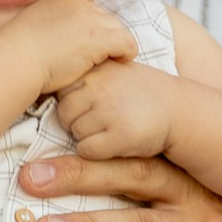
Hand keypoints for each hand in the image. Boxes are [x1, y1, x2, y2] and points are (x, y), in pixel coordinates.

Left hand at [19, 149, 221, 221]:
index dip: (90, 138)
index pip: (133, 147)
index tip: (44, 128)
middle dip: (75, 174)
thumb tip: (106, 165)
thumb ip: (167, 176)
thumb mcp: (212, 188)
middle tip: (26, 175)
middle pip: (127, 177)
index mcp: (188, 173)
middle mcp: (191, 199)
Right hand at [21, 0, 139, 100]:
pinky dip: (126, 53)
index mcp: (62, 1)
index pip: (89, 13)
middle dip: (106, 38)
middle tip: (102, 58)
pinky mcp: (100, 37)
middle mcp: (78, 5)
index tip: (87, 49)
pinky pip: (127, 43)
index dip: (91, 32)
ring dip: (116, 46)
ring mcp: (90, 20)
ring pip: (118, 30)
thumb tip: (51, 40)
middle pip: (106, 19)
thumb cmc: (16, 56)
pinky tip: (120, 63)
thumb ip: (47, 28)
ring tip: (112, 62)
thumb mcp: (31, 31)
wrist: (15, 61)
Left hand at [56, 58, 176, 162]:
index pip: (62, 91)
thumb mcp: (112, 72)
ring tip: (113, 129)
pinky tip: (116, 142)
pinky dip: (97, 152)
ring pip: (75, 132)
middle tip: (104, 121)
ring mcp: (108, 110)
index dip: (75, 103)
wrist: (179, 111)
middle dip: (78, 122)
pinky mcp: (119, 134)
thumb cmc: (140, 94)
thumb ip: (84, 74)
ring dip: (89, 137)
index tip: (93, 105)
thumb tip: (42, 78)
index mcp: (96, 69)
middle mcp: (99, 86)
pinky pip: (87, 150)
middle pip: (64, 114)